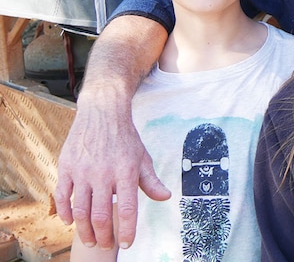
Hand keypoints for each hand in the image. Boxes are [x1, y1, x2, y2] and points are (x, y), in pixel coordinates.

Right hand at [55, 93, 169, 248]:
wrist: (102, 112)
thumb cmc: (125, 138)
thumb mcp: (142, 158)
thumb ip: (152, 181)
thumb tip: (166, 197)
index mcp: (125, 172)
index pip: (127, 209)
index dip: (127, 230)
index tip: (127, 244)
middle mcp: (103, 173)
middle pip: (101, 215)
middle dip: (104, 236)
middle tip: (107, 246)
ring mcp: (82, 171)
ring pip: (80, 210)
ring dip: (85, 230)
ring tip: (92, 240)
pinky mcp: (66, 167)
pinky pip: (62, 196)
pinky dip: (65, 213)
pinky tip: (70, 222)